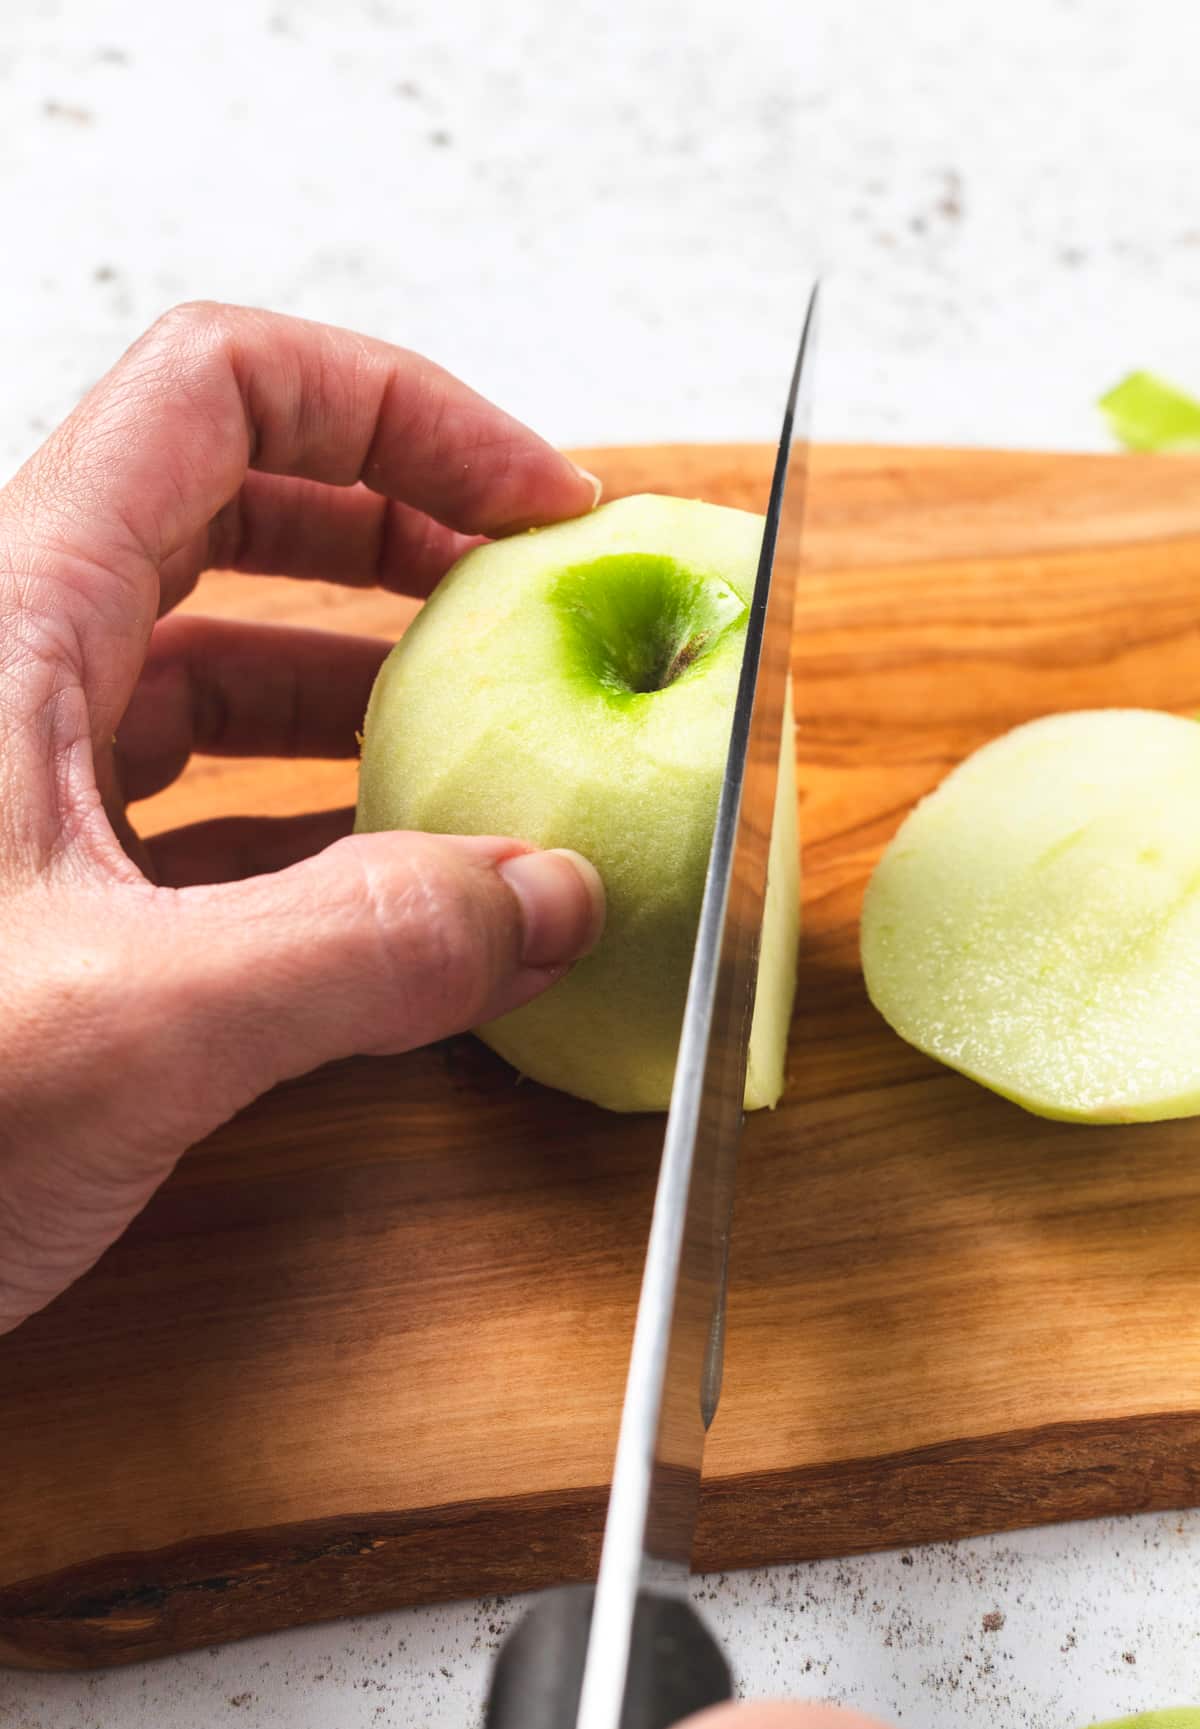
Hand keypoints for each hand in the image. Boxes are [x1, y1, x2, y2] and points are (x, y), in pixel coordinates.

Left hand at [0, 303, 605, 1332]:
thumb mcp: (115, 1028)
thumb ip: (353, 952)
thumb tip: (540, 897)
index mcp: (5, 621)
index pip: (220, 396)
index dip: (398, 412)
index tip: (528, 501)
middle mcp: (6, 672)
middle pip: (227, 505)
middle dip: (397, 530)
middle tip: (520, 595)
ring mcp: (16, 780)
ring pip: (212, 658)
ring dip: (362, 680)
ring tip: (481, 734)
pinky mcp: (31, 886)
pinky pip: (195, 796)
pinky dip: (311, 811)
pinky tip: (388, 879)